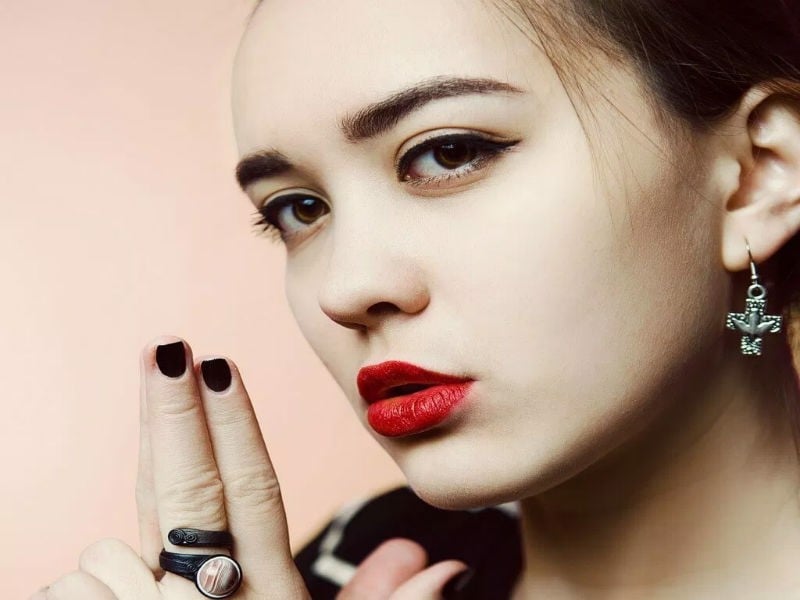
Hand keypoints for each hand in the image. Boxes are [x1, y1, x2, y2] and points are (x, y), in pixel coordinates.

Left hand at [30, 337, 467, 598]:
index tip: (218, 363)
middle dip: (172, 412)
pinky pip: (71, 586)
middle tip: (164, 347)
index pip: (254, 494)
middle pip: (186, 491)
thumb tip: (446, 566)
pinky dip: (89, 590)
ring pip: (102, 554)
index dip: (237, 425)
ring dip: (116, 567)